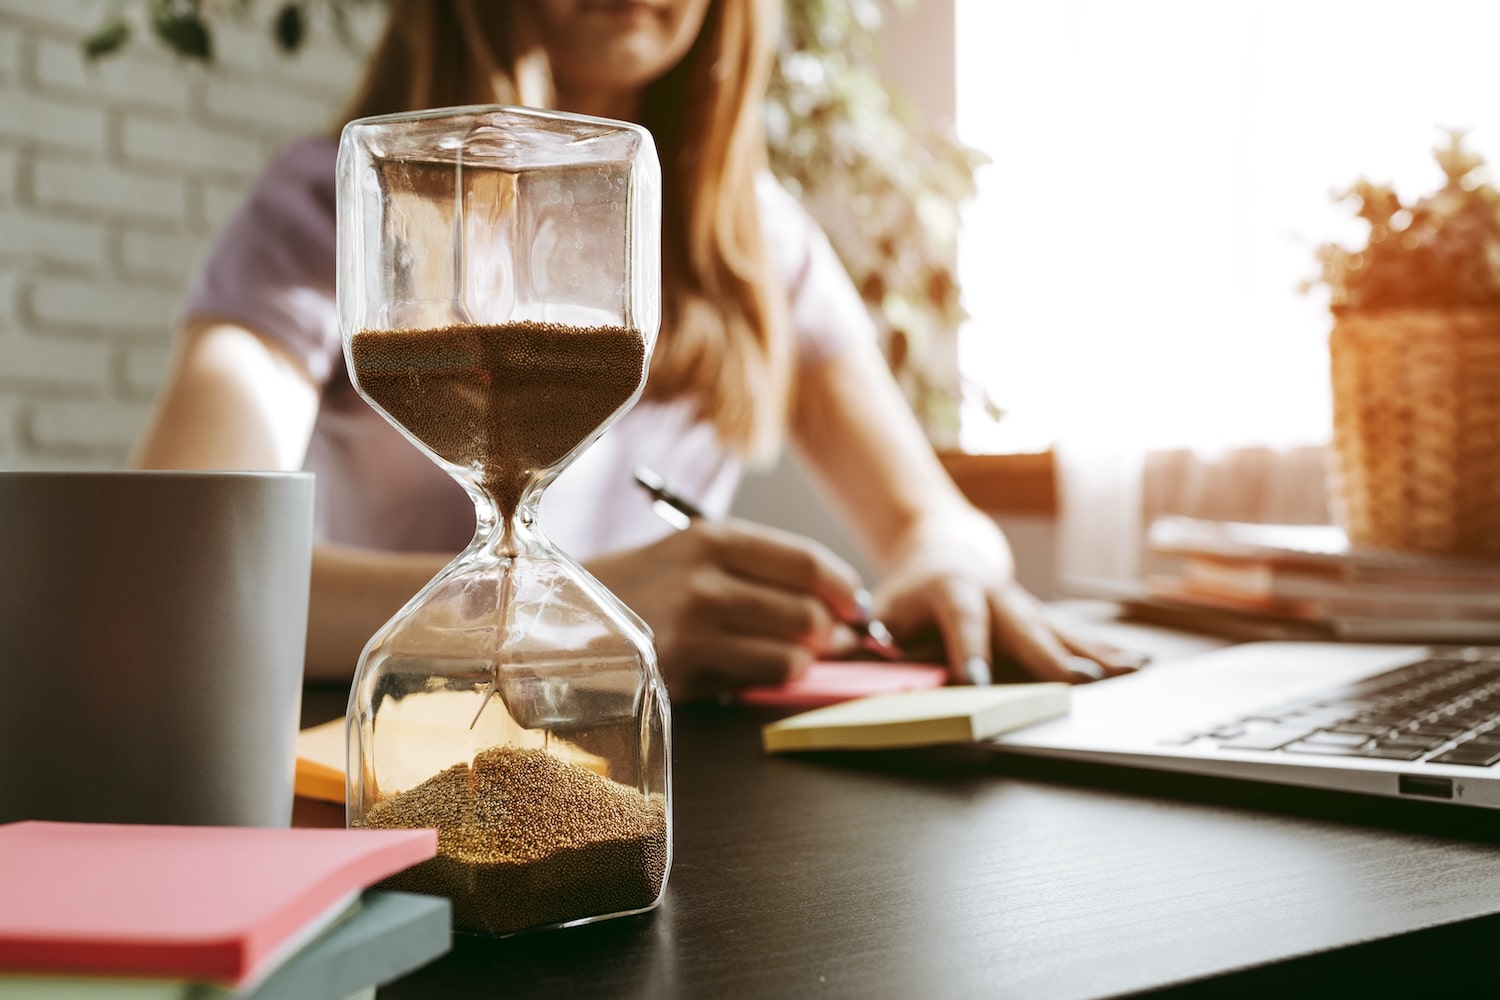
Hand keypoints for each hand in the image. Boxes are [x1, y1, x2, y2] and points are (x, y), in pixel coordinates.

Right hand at [587, 519, 868, 701]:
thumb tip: (835, 605)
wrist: (560, 616)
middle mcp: (705, 579)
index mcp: (712, 538)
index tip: (858, 605)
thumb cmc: (640, 587)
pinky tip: (757, 672)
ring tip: (799, 658)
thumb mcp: (692, 554)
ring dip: (806, 661)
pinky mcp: (680, 671)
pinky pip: (756, 680)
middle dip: (834, 631)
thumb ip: (759, 572)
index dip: (846, 590)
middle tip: (836, 639)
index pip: (807, 562)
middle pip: (808, 611)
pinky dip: (770, 679)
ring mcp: (692, 628)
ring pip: (791, 652)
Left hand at [875, 509, 1146, 684]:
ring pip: (1062, 633)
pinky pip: (1078, 638)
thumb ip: (877, 639)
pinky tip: (1139, 665)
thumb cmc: (911, 594)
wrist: (944, 551)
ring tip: (1126, 675)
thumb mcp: (884, 610)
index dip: (969, 650)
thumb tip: (858, 657)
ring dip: (1095, 656)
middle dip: (1052, 658)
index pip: (963, 621)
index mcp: (952, 592)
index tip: (977, 683)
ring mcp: (1026, 607)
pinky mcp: (1044, 619)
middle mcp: (998, 597)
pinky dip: (1108, 653)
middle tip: (1077, 683)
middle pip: (1026, 629)